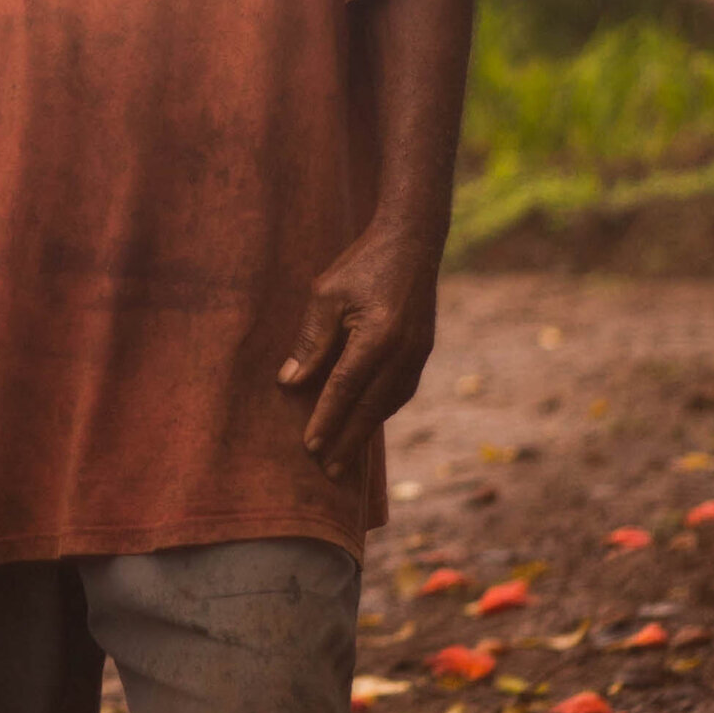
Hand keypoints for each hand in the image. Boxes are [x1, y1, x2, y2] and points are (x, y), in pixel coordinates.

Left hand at [277, 225, 440, 478]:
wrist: (412, 242)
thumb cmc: (362, 265)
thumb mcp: (326, 295)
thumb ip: (310, 341)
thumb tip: (290, 383)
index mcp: (377, 336)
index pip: (345, 388)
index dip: (326, 419)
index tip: (310, 446)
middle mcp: (403, 351)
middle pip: (371, 407)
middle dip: (348, 440)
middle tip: (329, 471)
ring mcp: (418, 353)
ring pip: (389, 403)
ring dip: (366, 431)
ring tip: (346, 455)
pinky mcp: (423, 350)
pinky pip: (401, 390)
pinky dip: (382, 410)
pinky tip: (367, 421)